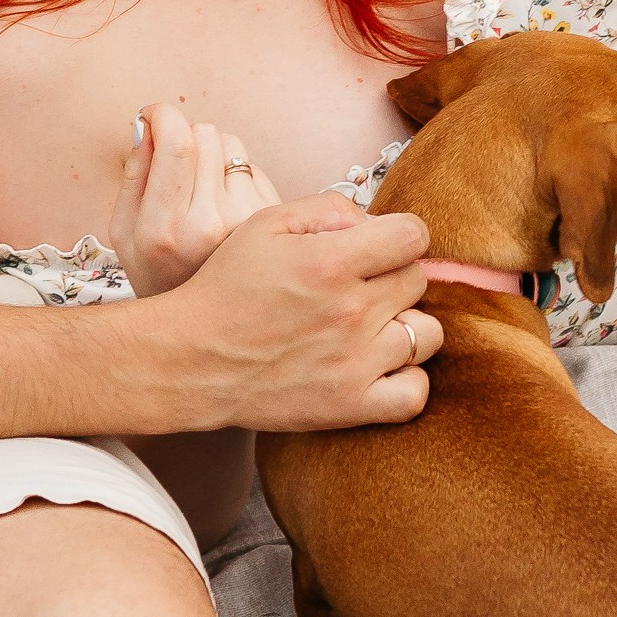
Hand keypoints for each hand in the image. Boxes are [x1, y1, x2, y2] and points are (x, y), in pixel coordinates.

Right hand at [111, 103, 281, 297]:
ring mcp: (249, 224)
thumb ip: (133, 173)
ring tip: (202, 190)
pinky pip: (253, 166)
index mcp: (165, 229)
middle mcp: (211, 225)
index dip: (163, 115)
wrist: (205, 327)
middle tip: (176, 165)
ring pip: (233, 144)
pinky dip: (236, 175)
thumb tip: (147, 123)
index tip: (154, 117)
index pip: (177, 142)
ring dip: (213, 154)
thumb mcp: (124, 230)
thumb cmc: (159, 272)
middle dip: (185, 136)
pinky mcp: (274, 221)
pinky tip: (226, 206)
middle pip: (205, 133)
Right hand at [150, 197, 440, 432]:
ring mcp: (355, 363)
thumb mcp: (265, 225)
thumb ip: (328, 210)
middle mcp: (351, 311)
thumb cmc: (226, 288)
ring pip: (427, 334)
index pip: (414, 236)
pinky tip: (381, 366)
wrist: (190, 360)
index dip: (398, 236)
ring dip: (404, 325)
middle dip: (392, 276)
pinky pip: (416, 392)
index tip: (377, 247)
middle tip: (358, 287)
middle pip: (417, 280)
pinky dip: (407, 379)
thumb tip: (374, 222)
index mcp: (331, 261)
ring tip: (371, 327)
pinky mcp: (351, 406)